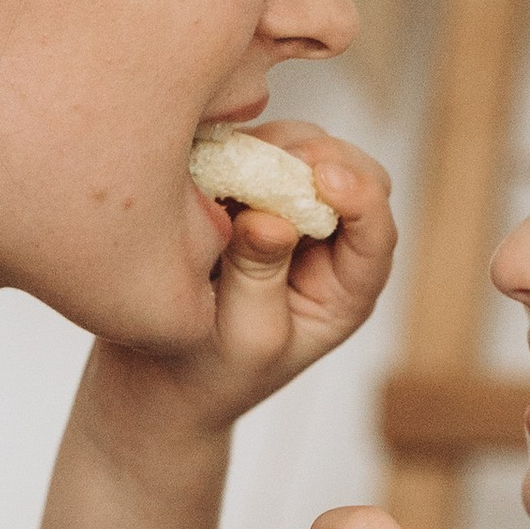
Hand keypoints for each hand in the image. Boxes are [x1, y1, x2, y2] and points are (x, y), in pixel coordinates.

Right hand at [89, 128, 395, 449]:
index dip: (358, 194)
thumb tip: (270, 218)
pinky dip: (230, 149)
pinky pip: (249, 151)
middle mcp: (324, 243)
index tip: (322, 177)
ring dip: (265, 149)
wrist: (154, 380)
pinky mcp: (243, 193)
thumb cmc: (211, 373)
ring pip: (297, 150)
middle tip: (265, 159)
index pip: (375, 227)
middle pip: (346, 171)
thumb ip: (260, 274)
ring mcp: (284, 212)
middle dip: (311, 156)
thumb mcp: (243, 337)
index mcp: (344, 287)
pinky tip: (199, 168)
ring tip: (221, 171)